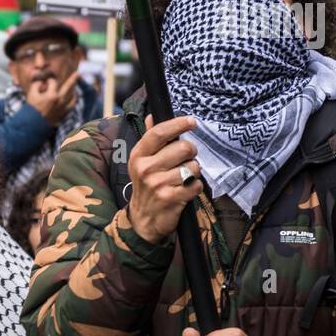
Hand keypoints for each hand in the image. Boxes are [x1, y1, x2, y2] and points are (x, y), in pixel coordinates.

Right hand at [26, 69, 79, 123]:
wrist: (33, 125)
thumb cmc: (31, 109)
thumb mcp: (31, 95)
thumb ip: (36, 85)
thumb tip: (42, 81)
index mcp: (52, 95)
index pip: (53, 82)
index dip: (49, 80)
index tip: (45, 82)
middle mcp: (60, 101)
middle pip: (68, 87)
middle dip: (73, 79)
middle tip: (78, 73)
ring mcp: (63, 108)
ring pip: (72, 97)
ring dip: (73, 90)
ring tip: (75, 86)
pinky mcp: (63, 114)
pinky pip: (72, 106)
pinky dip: (73, 100)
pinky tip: (73, 97)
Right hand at [125, 113, 201, 244]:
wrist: (143, 220)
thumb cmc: (147, 185)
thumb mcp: (143, 162)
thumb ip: (150, 139)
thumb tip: (152, 115)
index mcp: (139, 155)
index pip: (159, 133)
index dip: (178, 124)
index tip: (192, 122)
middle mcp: (146, 168)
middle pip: (183, 148)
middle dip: (191, 152)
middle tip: (187, 159)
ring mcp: (158, 184)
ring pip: (193, 167)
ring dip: (193, 172)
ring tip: (184, 178)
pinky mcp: (171, 199)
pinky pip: (196, 185)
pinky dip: (196, 187)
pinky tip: (186, 190)